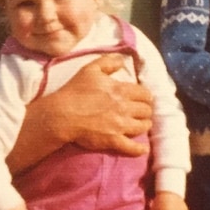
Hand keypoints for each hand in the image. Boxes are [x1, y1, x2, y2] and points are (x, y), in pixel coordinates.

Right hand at [38, 53, 153, 155]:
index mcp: (121, 90)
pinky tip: (143, 149)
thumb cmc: (75, 91)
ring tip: (141, 125)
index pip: (145, 94)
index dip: (145, 96)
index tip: (142, 99)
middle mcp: (125, 107)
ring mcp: (120, 125)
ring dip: (144, 125)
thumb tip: (122, 61)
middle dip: (145, 111)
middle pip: (146, 111)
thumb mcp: (91, 69)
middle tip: (141, 112)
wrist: (62, 114)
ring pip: (143, 126)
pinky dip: (139, 149)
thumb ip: (108, 62)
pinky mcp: (113, 140)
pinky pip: (132, 147)